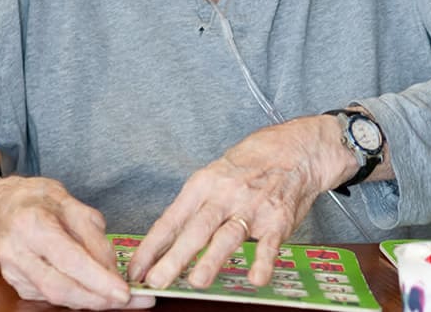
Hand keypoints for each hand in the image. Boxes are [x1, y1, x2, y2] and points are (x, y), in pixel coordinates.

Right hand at [0, 176, 152, 308]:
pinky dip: (74, 295)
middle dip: (96, 299)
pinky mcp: (16, 284)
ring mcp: (13, 273)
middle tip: (128, 300)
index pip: (69, 260)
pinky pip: (49, 295)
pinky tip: (92, 289)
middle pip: (60, 288)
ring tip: (116, 296)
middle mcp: (18, 253)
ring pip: (55, 297)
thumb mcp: (70, 202)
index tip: (124, 292)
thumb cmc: (37, 199)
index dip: (98, 280)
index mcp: (33, 225)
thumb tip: (111, 267)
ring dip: (88, 300)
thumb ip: (93, 233)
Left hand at [128, 115, 354, 290]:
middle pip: (196, 229)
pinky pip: (269, 243)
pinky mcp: (278, 220)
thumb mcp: (215, 174)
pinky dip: (263, 261)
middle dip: (174, 258)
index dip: (151, 247)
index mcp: (203, 184)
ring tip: (197, 281)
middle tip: (156, 280)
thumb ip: (193, 207)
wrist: (295, 149)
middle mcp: (225, 195)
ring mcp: (252, 208)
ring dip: (212, 260)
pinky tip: (256, 278)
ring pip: (228, 235)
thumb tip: (163, 243)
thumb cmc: (251, 164)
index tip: (135, 270)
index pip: (170, 219)